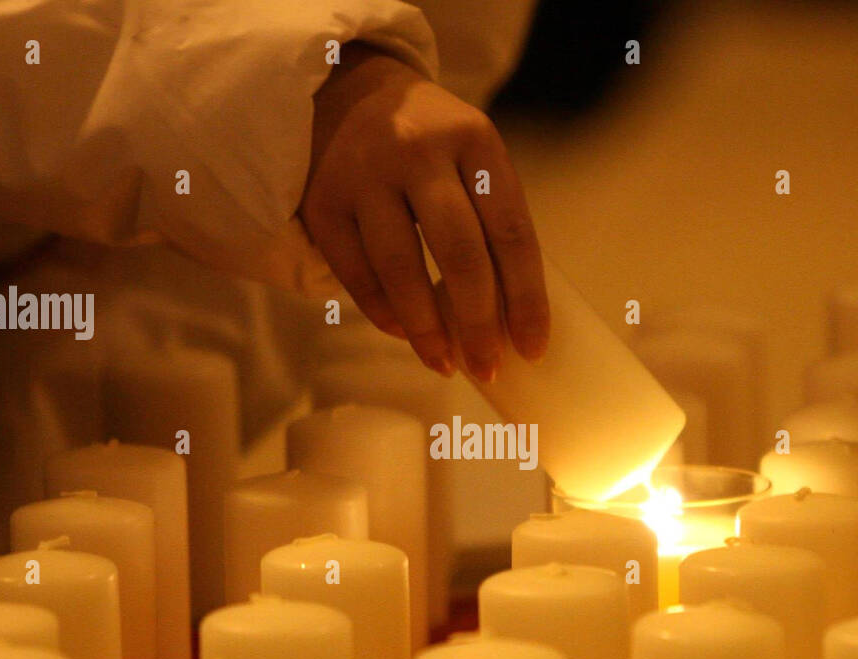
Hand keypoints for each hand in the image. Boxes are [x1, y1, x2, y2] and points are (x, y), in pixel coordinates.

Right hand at [301, 44, 548, 380]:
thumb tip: (511, 321)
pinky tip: (406, 334)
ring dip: (427, 330)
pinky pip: (357, 275)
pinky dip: (385, 314)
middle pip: (459, 254)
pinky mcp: (323, 203)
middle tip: (488, 366)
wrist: (348, 93)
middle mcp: (419, 151)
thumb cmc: (432, 148)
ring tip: (444, 365)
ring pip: (401, 270)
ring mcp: (364, 174)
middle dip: (478, 323)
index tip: (534, 347)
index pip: (511, 232)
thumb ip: (492, 223)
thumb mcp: (473, 159)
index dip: (526, 298)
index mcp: (475, 140)